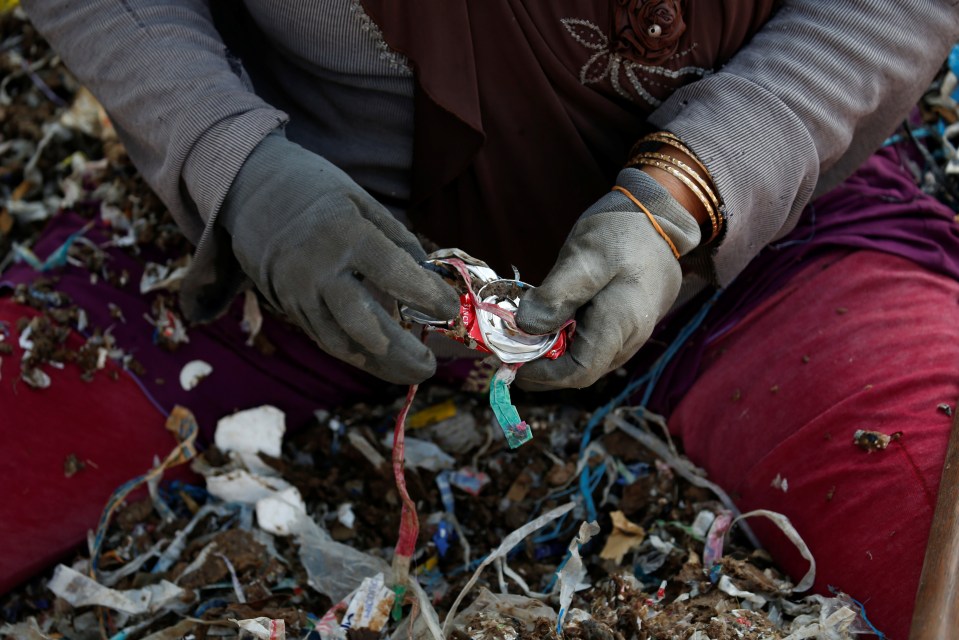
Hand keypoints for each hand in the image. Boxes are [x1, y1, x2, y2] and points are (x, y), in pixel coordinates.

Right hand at [218, 131, 458, 383]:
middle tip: (431, 365)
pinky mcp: (289, 308)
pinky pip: (326, 339)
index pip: (392, 273)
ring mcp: (299, 294)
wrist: (252, 193)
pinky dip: (358, 355)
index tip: (449, 309)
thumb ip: (398, 241)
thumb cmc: (319, 194)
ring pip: (342, 343)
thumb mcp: (363, 201)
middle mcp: (318, 270)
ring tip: (413, 373)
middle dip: (402, 351)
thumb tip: (431, 279)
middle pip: (364, 324)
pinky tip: (384, 364)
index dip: (425, 295)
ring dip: (381, 366)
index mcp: (343, 234)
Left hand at [515, 168, 700, 388]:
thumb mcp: (583, 256)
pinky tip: (548, 320)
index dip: (542, 375)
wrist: (659, 216)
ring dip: (553, 354)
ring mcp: (630, 335)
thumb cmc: (620, 231)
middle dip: (542, 365)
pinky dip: (567, 340)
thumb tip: (525, 329)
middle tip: (508, 344)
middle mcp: (629, 340)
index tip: (510, 356)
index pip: (578, 374)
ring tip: (523, 332)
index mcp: (620, 326)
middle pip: (580, 372)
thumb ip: (556, 296)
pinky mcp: (626, 326)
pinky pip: (593, 346)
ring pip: (586, 360)